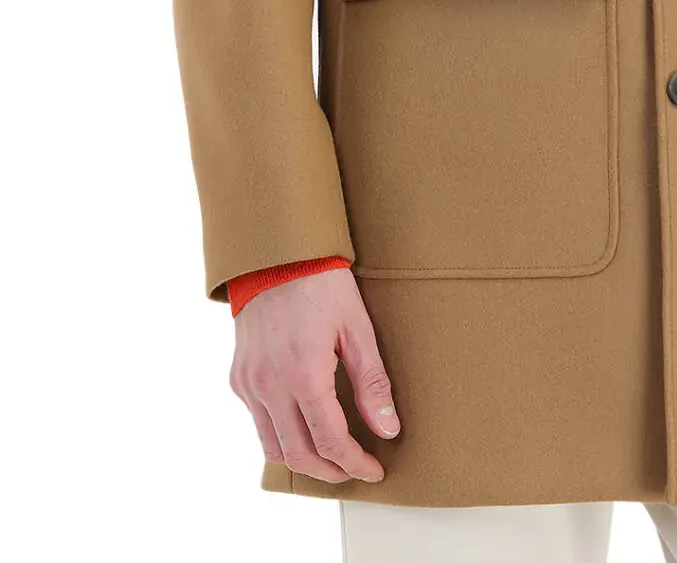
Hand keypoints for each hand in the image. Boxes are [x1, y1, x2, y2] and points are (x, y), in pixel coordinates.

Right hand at [228, 266, 400, 483]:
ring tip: (332, 459)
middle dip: (331, 472)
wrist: (277, 255)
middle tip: (356, 469)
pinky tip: (304, 428)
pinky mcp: (239, 379)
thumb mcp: (358, 328)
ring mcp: (250, 384)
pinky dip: (282, 437)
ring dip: (305, 462)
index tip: (374, 470)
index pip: (330, 441)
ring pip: (273, 448)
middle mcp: (270, 386)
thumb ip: (372, 382)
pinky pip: (259, 423)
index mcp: (303, 373)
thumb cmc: (322, 285)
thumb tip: (388, 429)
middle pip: (299, 455)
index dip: (354, 463)